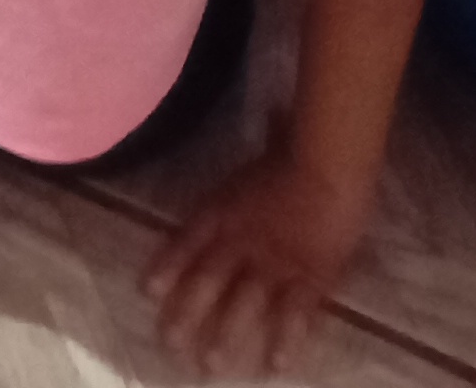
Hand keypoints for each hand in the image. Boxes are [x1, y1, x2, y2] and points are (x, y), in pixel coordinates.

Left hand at [151, 155, 373, 374]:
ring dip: (225, 336)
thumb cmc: (296, 154)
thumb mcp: (269, 149)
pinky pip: (292, 316)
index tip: (149, 293)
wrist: (326, 167)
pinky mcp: (307, 280)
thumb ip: (264, 141)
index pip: (188, 242)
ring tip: (211, 366)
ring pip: (242, 306)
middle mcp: (239, 241)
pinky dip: (284, 341)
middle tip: (171, 345)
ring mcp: (272, 263)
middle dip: (187, 314)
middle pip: (207, 281)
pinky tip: (275, 366)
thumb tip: (273, 112)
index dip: (168, 267)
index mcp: (224, 210)